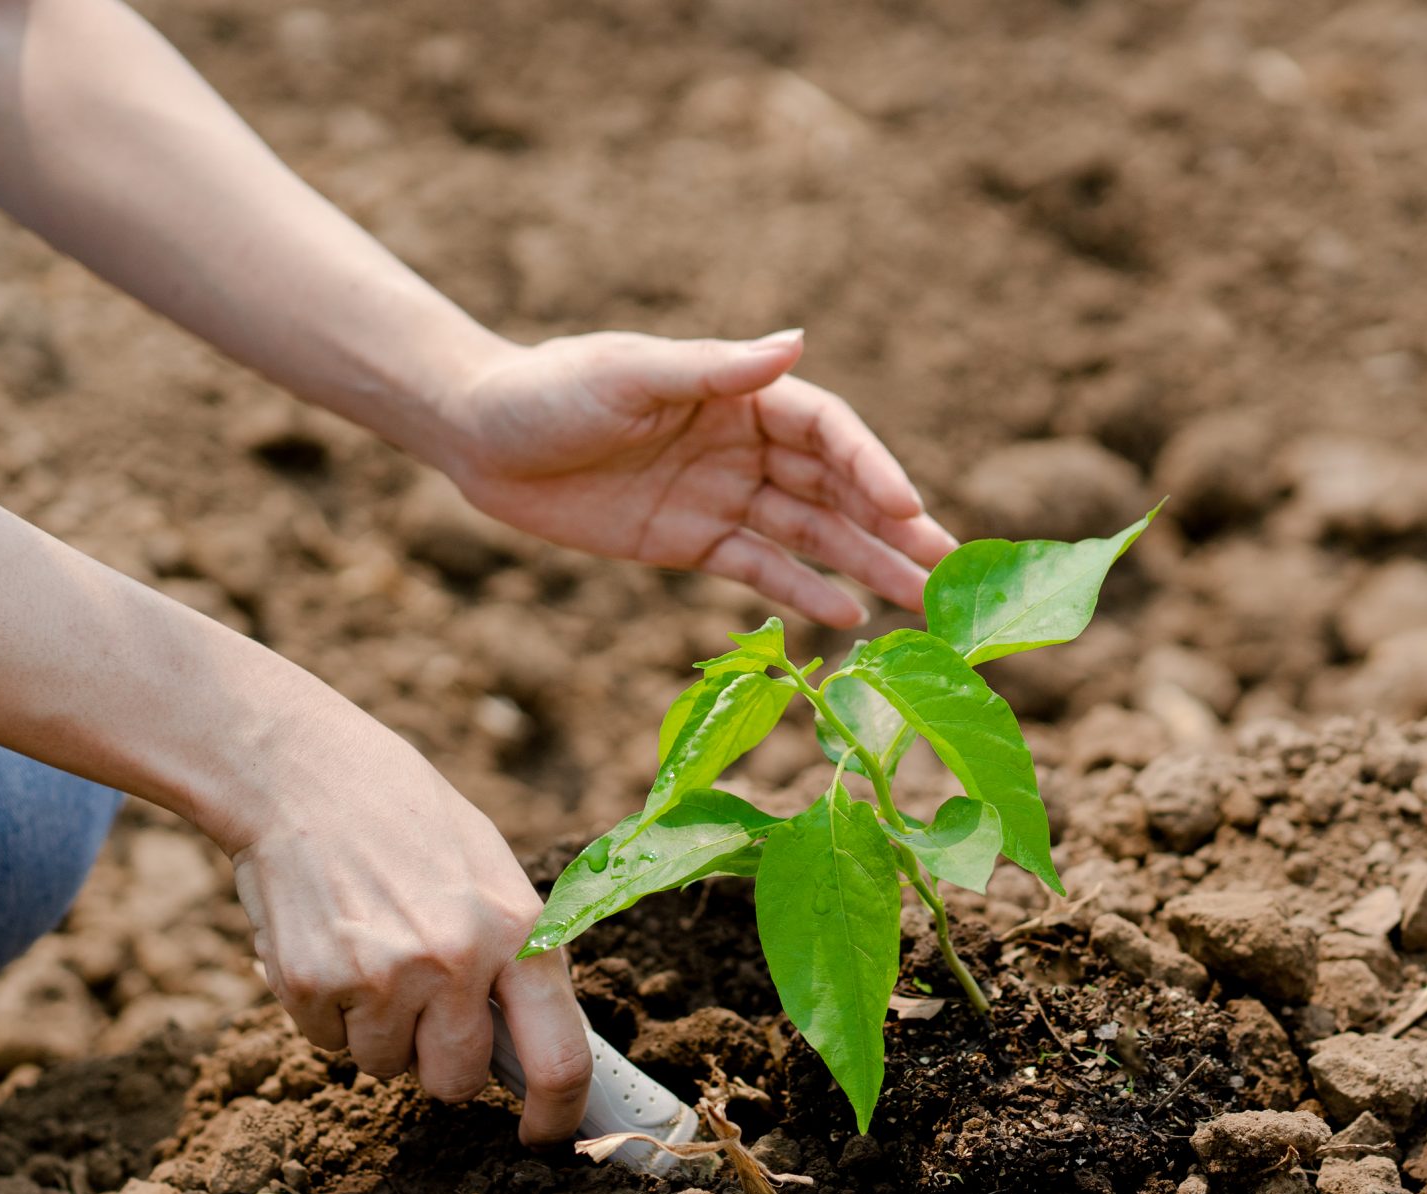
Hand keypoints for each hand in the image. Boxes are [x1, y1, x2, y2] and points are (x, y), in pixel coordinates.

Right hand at [224, 703, 589, 1142]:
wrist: (303, 774)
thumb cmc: (410, 823)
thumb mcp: (493, 876)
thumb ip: (517, 961)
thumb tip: (539, 1054)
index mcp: (518, 933)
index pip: (560, 1059)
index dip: (556, 1115)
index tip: (543, 1136)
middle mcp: (456, 962)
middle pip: (457, 1083)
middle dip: (440, 1064)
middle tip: (423, 1006)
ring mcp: (383, 977)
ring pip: (385, 1065)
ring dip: (377, 1030)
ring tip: (372, 952)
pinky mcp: (314, 984)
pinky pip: (328, 1042)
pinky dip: (327, 1011)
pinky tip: (331, 944)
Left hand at [429, 329, 955, 626]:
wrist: (480, 438)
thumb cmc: (550, 389)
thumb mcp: (629, 375)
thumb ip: (714, 369)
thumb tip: (796, 342)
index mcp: (740, 392)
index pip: (828, 431)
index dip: (871, 466)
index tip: (906, 505)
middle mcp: (744, 444)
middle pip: (835, 488)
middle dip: (892, 525)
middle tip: (947, 566)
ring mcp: (724, 496)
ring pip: (810, 535)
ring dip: (865, 565)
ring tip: (919, 601)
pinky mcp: (694, 543)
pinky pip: (761, 570)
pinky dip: (802, 593)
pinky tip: (847, 618)